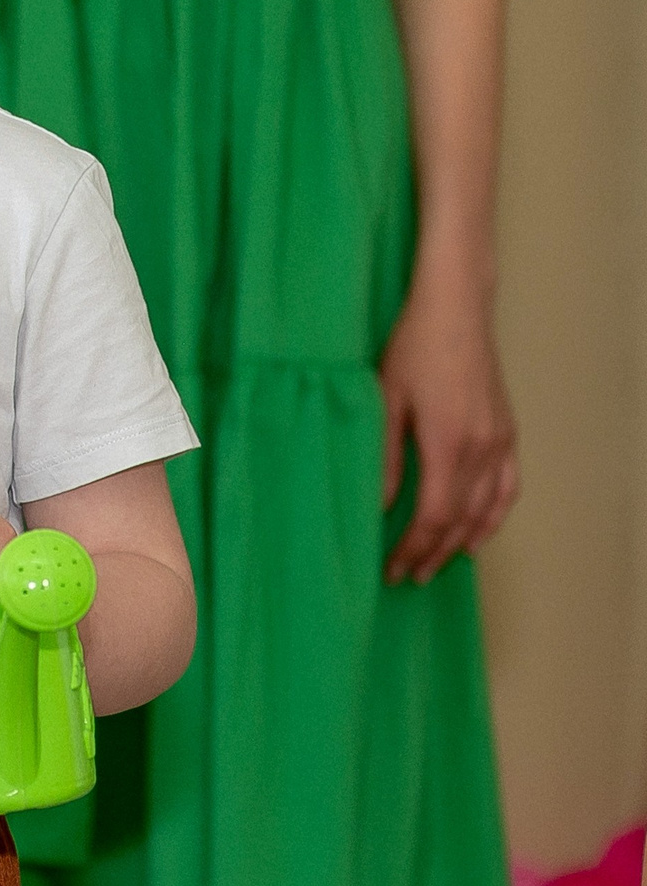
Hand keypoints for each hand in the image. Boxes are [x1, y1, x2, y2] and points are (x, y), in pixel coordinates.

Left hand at [379, 273, 517, 583]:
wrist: (456, 310)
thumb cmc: (414, 347)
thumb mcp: (385, 400)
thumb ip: (385, 458)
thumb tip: (378, 506)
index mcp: (448, 444)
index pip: (433, 516)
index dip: (413, 548)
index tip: (392, 569)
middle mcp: (482, 449)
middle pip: (460, 520)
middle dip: (433, 553)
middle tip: (408, 576)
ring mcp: (500, 441)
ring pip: (486, 510)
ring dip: (462, 542)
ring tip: (437, 564)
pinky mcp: (508, 431)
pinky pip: (508, 487)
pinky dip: (495, 516)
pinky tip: (479, 534)